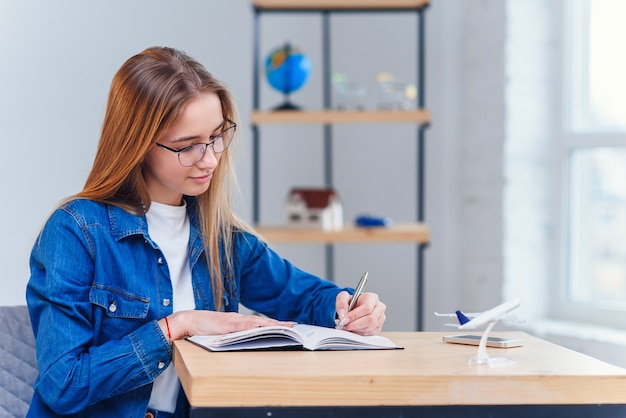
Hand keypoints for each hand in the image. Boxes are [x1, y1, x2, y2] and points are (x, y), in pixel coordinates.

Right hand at [158, 310, 291, 339]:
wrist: (188, 321)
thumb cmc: (203, 328)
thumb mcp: (222, 332)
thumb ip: (233, 336)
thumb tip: (244, 342)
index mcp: (238, 321)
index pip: (260, 322)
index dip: (274, 324)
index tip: (288, 325)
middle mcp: (238, 319)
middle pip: (263, 321)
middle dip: (279, 324)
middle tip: (294, 326)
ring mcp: (233, 321)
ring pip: (257, 323)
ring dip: (271, 325)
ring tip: (285, 328)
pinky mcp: (227, 326)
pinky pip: (244, 327)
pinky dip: (255, 328)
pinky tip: (265, 329)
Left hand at [335, 291, 385, 335]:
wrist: (355, 308)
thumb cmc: (352, 302)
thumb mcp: (343, 297)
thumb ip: (341, 302)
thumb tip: (343, 313)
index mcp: (372, 298)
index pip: (367, 307)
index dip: (355, 315)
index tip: (345, 319)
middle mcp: (379, 308)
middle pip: (370, 319)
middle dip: (355, 324)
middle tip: (344, 325)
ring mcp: (380, 319)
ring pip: (369, 328)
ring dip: (356, 329)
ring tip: (347, 326)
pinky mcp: (378, 328)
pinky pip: (369, 333)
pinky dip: (359, 333)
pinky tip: (353, 328)